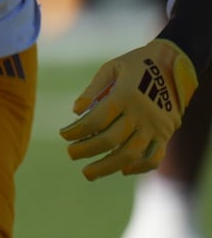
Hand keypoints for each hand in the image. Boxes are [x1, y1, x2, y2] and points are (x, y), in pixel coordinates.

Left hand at [61, 38, 198, 179]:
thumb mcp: (111, 68)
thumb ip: (92, 90)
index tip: (63, 135)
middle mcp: (141, 114)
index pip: (96, 120)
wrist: (173, 64)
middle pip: (110, 140)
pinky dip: (140, 167)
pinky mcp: (167, 133)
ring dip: (107, 166)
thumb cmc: (135, 64)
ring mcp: (156, 126)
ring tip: (88, 173)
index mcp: (125, 96)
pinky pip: (155, 157)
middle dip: (87, 150)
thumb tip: (75, 111)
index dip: (77, 131)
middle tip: (70, 154)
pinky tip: (123, 170)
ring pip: (131, 154)